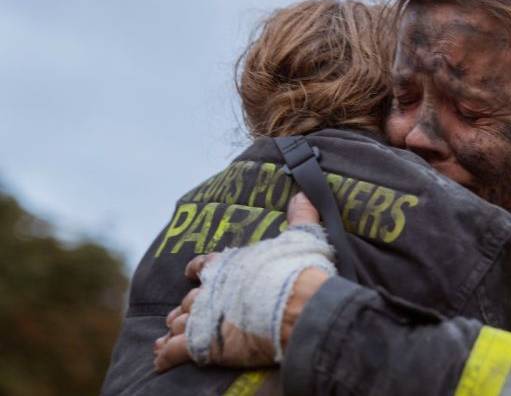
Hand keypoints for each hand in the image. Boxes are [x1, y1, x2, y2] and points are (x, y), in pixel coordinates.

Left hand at [154, 193, 332, 371]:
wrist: (299, 308)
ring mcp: (202, 316)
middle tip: (187, 315)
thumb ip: (300, 216)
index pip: (203, 264)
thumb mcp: (304, 237)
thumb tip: (303, 194)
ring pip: (179, 323)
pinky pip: (174, 351)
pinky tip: (161, 360)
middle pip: (189, 299)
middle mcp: (210, 289)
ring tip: (172, 336)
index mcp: (228, 264)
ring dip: (176, 329)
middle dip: (187, 307)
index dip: (196, 270)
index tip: (191, 273)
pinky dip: (165, 355)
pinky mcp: (201, 343)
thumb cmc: (300, 272)